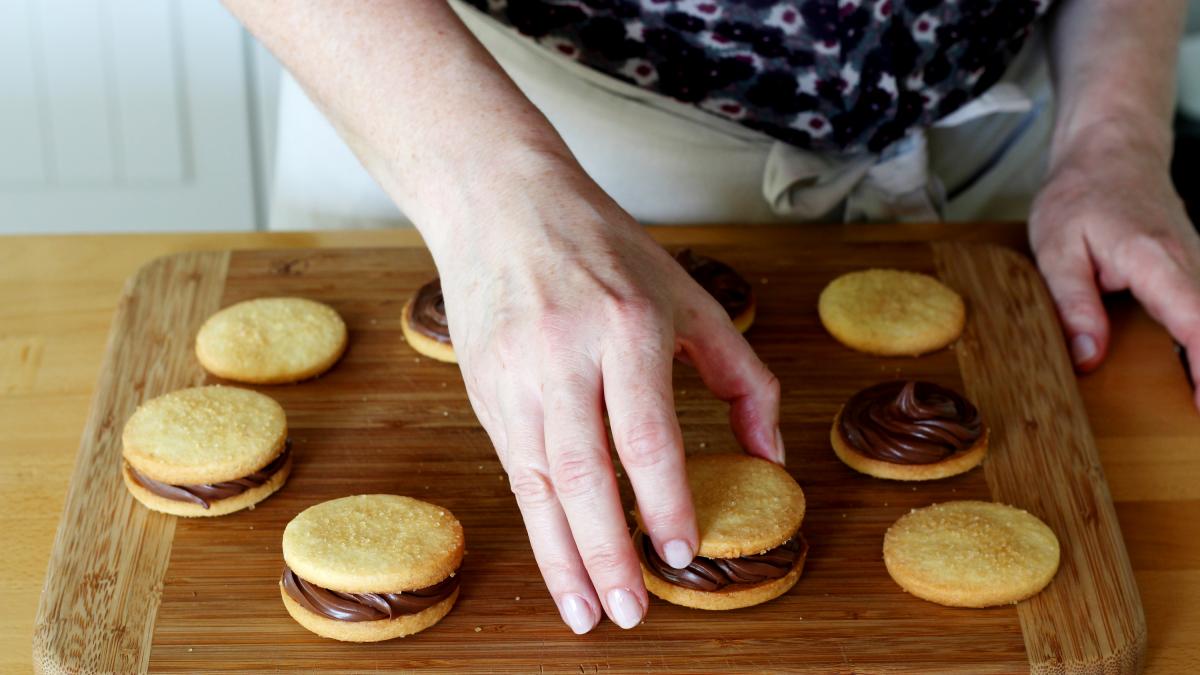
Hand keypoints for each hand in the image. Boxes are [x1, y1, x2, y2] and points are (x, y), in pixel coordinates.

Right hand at [434, 159, 782, 632]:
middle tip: (633, 611)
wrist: (499, 205)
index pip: (645, 431)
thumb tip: (770, 455)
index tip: (682, 552)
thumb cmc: (603, 246)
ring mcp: (515, 373)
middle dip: (608, 551)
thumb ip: (741, 374)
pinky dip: (537, 525)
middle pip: (584, 470)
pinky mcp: (485, 389)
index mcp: (625, 322)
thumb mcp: (686, 294)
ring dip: (564, 555)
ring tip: (589, 612)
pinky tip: (556, 563)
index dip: (663, 500)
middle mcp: (564, 352)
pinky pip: (514, 469)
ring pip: (539, 482)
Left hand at [1030, 128, 1199, 406]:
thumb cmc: (1080, 195)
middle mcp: (1192, 262)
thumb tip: (1088, 356)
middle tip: (1196, 414)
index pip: (1195, 321)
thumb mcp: (1057, 249)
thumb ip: (1073, 304)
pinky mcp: (1197, 270)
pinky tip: (1197, 375)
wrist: (1112, 150)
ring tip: (1196, 400)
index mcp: (1155, 259)